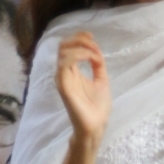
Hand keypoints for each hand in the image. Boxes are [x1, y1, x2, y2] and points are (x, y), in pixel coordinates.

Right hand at [55, 32, 111, 148]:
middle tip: (93, 43)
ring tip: (94, 53)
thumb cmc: (97, 107)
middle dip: (79, 39)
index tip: (92, 38)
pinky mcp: (63, 85)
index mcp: (72, 71)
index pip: (68, 47)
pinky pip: (65, 64)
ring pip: (63, 51)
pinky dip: (79, 55)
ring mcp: (62, 78)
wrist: (96, 125)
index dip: (79, 38)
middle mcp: (64, 73)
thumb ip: (98, 65)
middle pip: (63, 46)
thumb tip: (96, 51)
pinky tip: (91, 59)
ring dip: (81, 46)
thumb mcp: (101, 80)